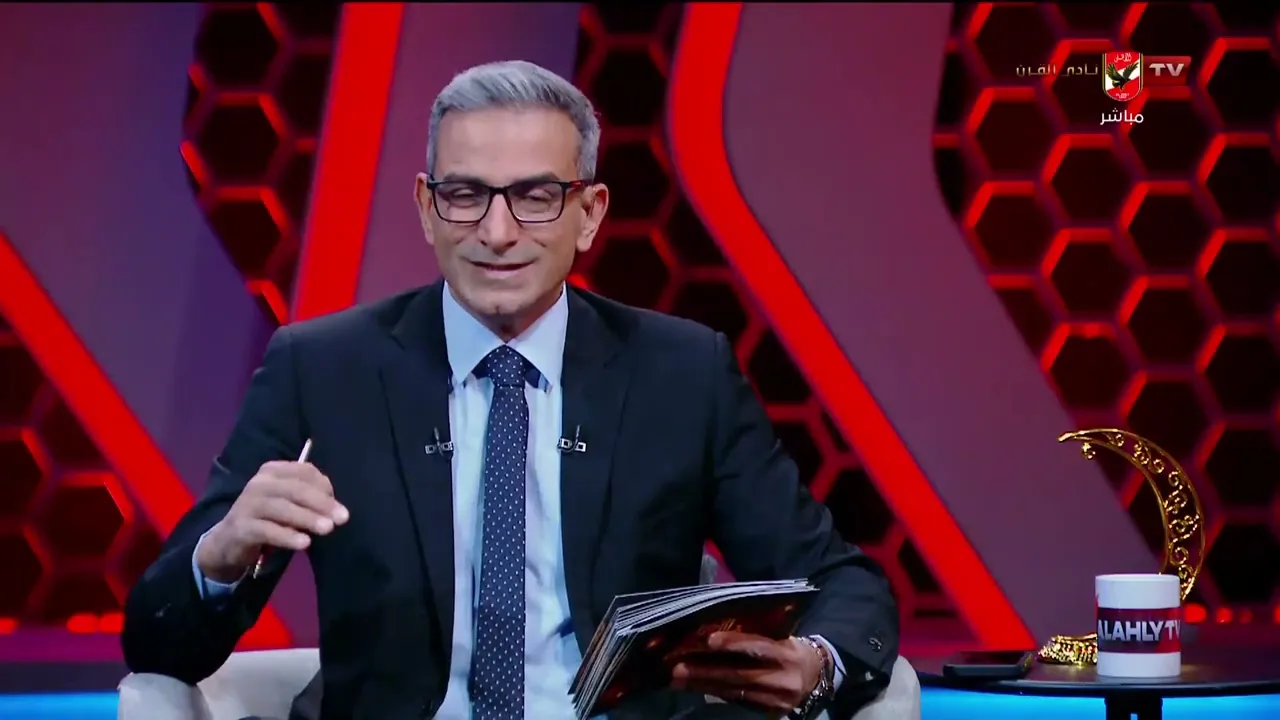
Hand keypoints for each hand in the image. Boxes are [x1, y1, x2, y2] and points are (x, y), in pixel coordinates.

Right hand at [196, 460, 348, 582]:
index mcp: (273, 471)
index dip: (325, 487)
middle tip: (342, 518)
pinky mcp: (240, 527)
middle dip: (321, 503)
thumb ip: (309, 500)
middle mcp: (259, 483)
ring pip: (281, 508)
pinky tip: (304, 543)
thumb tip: (336, 508)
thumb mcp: (289, 504)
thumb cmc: (268, 518)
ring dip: (307, 518)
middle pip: (295, 489)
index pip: (304, 472)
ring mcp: (247, 504)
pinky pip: (266, 530)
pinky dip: (287, 536)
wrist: (229, 541)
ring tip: (327, 529)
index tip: (340, 507)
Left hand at [670, 631, 824, 715]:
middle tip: (677, 668)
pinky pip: (737, 702)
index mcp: (786, 653)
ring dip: (702, 686)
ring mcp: (775, 699)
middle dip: (705, 672)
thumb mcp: (782, 636)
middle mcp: (782, 678)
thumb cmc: (791, 648)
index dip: (733, 643)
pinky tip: (696, 688)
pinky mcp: (769, 711)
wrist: (817, 677)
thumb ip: (757, 634)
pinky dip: (715, 694)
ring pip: (733, 692)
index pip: (757, 647)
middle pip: (738, 675)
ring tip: (678, 680)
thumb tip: (716, 628)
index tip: (708, 640)